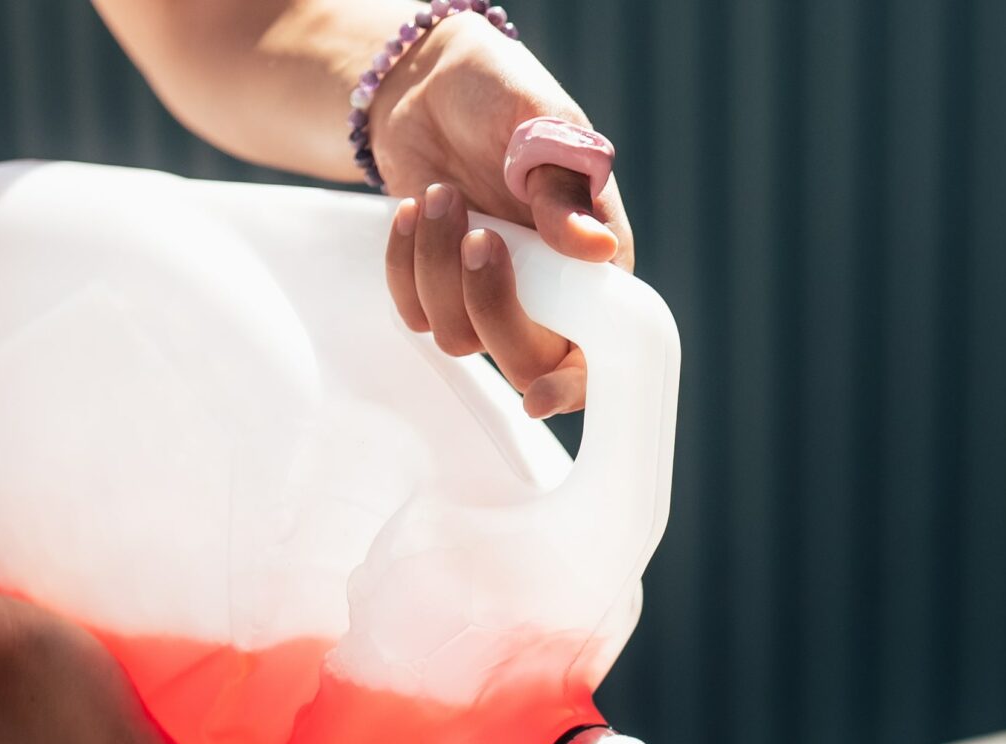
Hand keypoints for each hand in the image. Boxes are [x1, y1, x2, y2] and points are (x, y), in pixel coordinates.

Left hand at [369, 14, 633, 417]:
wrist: (431, 85)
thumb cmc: (502, 95)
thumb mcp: (543, 124)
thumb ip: (566, 189)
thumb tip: (596, 248)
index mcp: (595, 264)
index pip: (601, 352)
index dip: (574, 386)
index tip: (538, 395)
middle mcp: (549, 293)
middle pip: (524, 360)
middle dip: (492, 307)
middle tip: (480, 236)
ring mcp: (491, 295)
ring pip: (460, 336)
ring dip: (439, 268)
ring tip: (440, 196)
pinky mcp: (438, 288)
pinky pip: (414, 312)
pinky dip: (404, 263)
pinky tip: (412, 211)